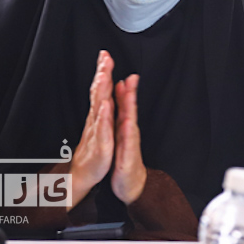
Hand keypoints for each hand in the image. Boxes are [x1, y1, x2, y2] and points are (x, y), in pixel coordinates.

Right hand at [69, 50, 115, 207]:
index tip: (105, 54)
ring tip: (103, 76)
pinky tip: (105, 106)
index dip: (102, 71)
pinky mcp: (101, 145)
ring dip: (101, 92)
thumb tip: (104, 87)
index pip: (100, 89)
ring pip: (99, 108)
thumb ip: (102, 106)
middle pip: (98, 93)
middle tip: (104, 58)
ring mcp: (97, 132)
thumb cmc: (93, 149)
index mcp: (98, 115)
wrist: (85, 175)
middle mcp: (96, 120)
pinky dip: (103, 117)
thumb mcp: (100, 125)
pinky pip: (102, 130)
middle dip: (102, 75)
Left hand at [111, 73, 146, 203]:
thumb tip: (120, 88)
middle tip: (131, 75)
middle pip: (129, 106)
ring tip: (129, 91)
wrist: (129, 180)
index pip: (122, 99)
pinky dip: (126, 130)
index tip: (112, 62)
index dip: (119, 81)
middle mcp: (129, 129)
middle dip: (129, 90)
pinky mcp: (128, 155)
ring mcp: (129, 142)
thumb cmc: (124, 155)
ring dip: (130, 105)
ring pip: (129, 120)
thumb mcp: (120, 131)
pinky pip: (126, 141)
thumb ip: (121, 109)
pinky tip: (126, 121)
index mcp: (124, 122)